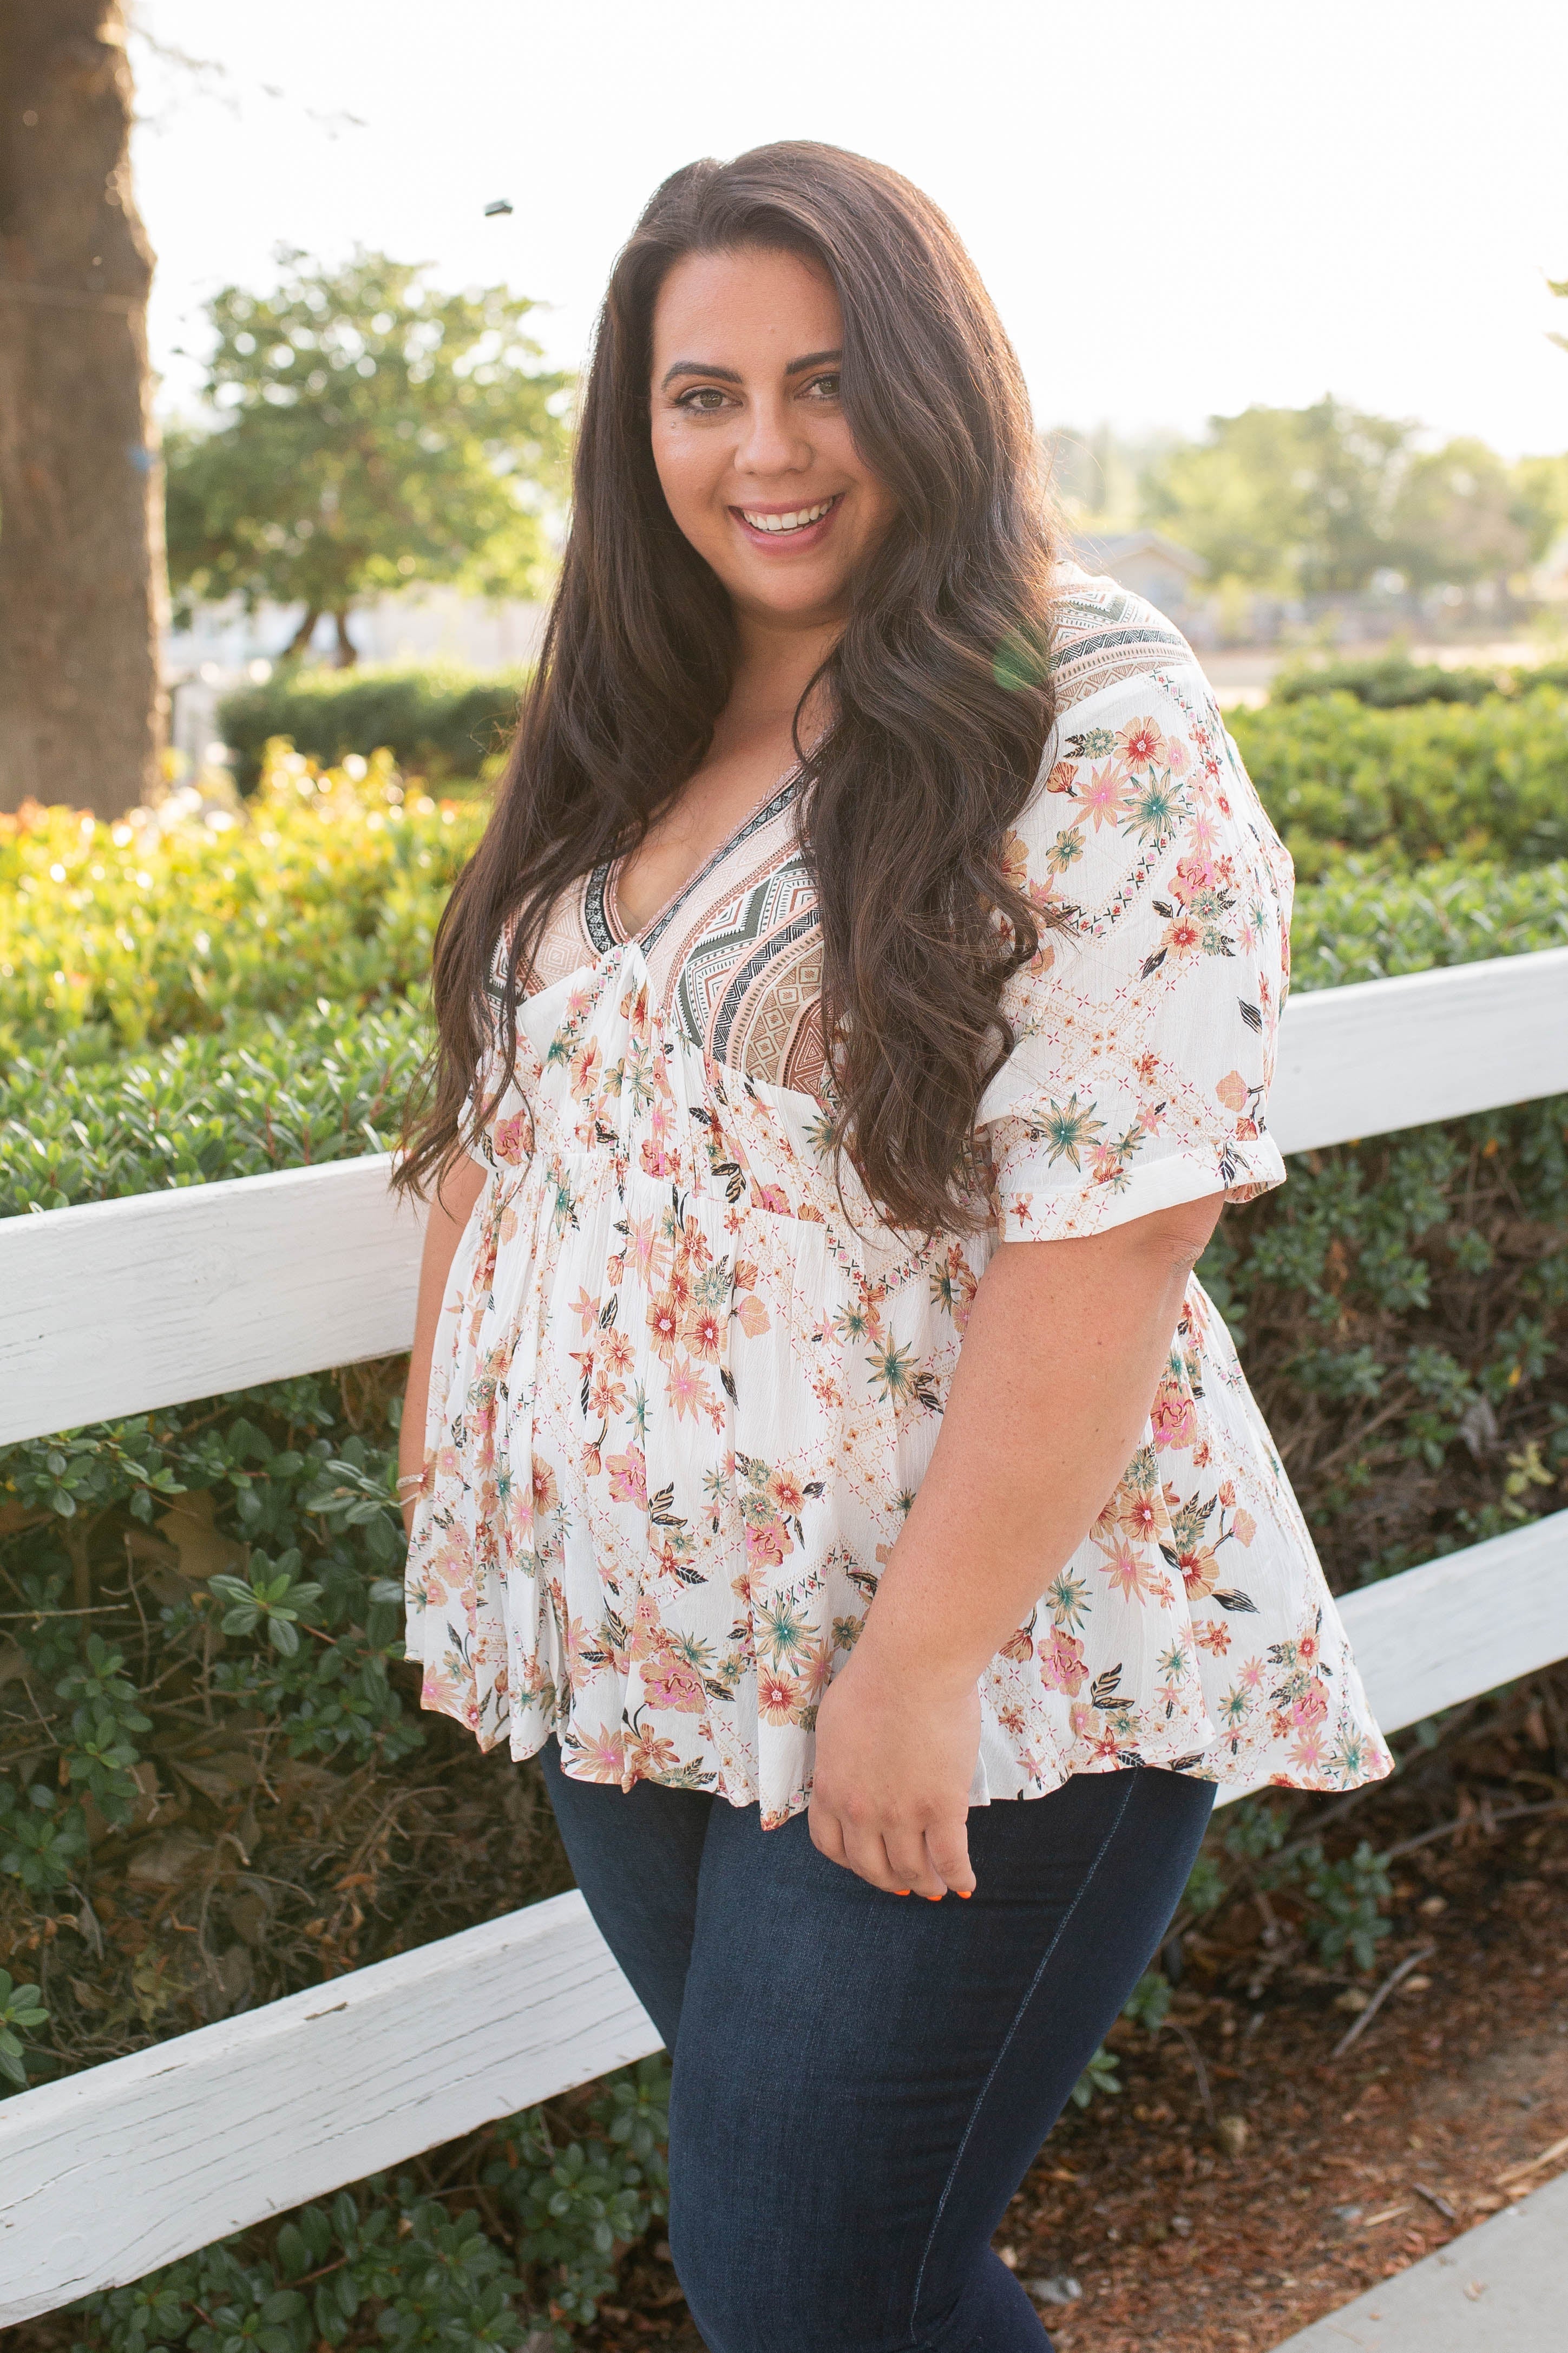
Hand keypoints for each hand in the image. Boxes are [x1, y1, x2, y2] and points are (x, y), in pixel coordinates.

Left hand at [808, 1649, 980, 1899]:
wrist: (912, 1667)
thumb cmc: (875, 1680)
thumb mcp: (837, 1724)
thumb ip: (841, 1758)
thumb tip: (850, 1769)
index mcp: (830, 1788)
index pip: (831, 1845)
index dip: (851, 1862)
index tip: (866, 1865)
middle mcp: (860, 1812)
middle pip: (872, 1866)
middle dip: (889, 1881)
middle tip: (905, 1885)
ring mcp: (901, 1815)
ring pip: (912, 1870)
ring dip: (925, 1885)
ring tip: (936, 1889)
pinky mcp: (942, 1809)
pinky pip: (951, 1859)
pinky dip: (958, 1878)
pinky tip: (966, 1884)